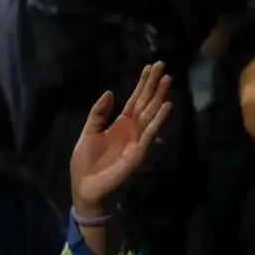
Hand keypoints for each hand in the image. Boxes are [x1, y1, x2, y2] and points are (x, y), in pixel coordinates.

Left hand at [69, 62, 173, 214]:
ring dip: (160, 97)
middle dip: (154, 85)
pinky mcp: (139, 153)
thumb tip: (110, 92)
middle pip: (146, 103)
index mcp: (120, 125)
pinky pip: (150, 134)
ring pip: (151, 114)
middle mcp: (132, 130)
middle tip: (162, 65)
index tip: (150, 67)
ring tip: (168, 79)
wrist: (86, 189)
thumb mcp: (89, 132)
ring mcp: (137, 141)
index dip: (142, 84)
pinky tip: (167, 105)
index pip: (135, 100)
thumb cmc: (86, 163)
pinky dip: (159, 120)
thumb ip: (99, 113)